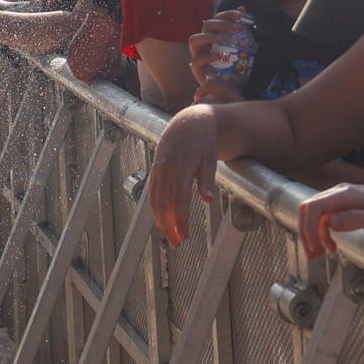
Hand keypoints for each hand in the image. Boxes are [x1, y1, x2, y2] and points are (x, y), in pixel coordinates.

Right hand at [146, 105, 224, 246]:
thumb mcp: (210, 158)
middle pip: (164, 204)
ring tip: (170, 235)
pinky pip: (152, 193)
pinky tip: (162, 219)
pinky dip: (155, 208)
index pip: (179, 199)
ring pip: (155, 200)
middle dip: (169, 225)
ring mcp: (158, 169)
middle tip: (177, 243)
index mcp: (181, 167)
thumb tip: (208, 199)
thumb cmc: (203, 140)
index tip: (184, 236)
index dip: (180, 220)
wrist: (189, 120)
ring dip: (161, 220)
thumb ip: (208, 179)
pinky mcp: (155, 169)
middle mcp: (166, 169)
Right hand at [186, 13, 245, 104]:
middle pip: (206, 25)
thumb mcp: (240, 48)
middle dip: (222, 23)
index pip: (216, 18)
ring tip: (223, 39)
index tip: (241, 14)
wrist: (229, 90)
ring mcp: (198, 55)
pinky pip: (196, 61)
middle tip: (237, 27)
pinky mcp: (196, 70)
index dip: (227, 14)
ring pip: (193, 40)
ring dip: (209, 37)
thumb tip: (243, 9)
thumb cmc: (233, 67)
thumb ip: (240, 30)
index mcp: (213, 35)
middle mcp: (203, 43)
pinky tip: (218, 57)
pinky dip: (207, 57)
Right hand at [299, 183, 363, 258]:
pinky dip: (318, 232)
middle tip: (315, 256)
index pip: (314, 207)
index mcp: (348, 194)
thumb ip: (359, 219)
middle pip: (308, 209)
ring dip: (310, 234)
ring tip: (320, 254)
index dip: (309, 230)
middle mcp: (340, 192)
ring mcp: (341, 198)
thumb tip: (331, 222)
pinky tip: (329, 245)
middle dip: (306, 233)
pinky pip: (321, 216)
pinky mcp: (343, 206)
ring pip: (312, 213)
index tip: (317, 250)